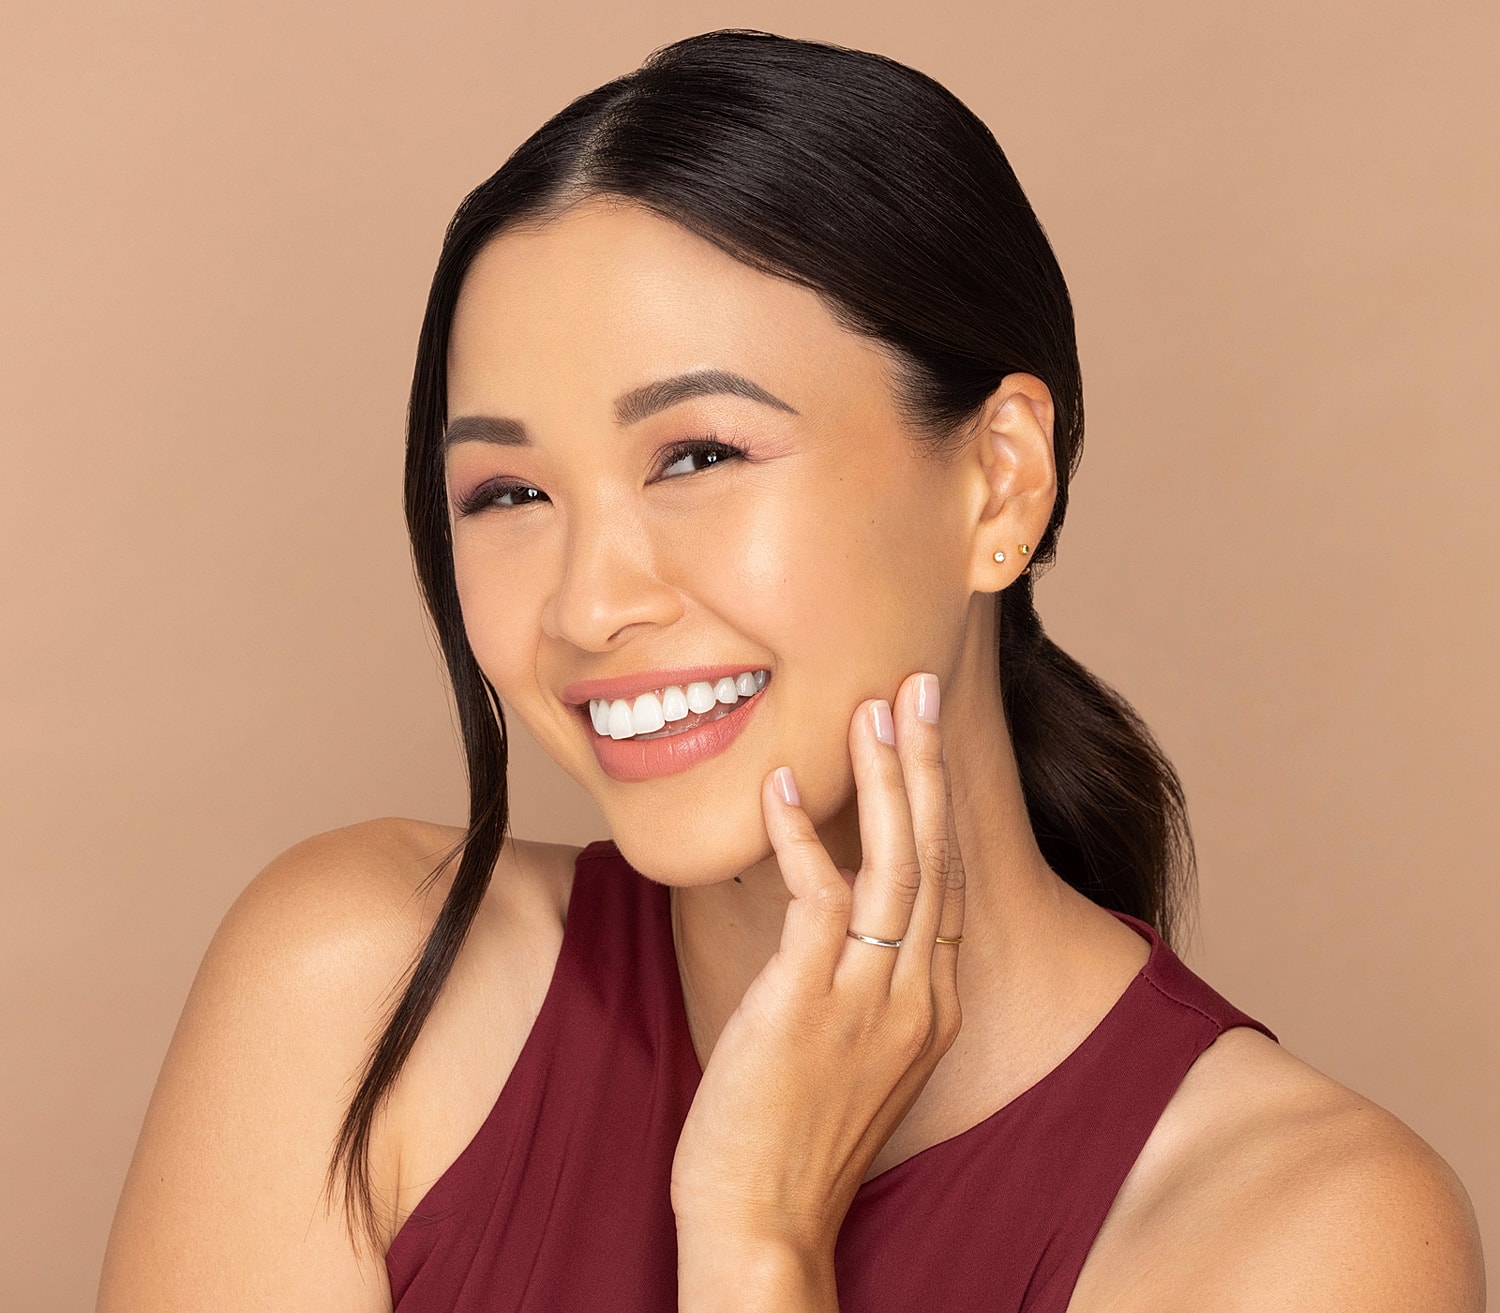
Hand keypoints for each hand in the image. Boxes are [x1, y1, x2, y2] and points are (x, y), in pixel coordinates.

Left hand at [672, 671, 965, 1303]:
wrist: (765, 1224)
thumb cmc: (791, 1140)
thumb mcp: (847, 1056)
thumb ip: (859, 988)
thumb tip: (839, 925)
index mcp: (931, 1006)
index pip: (945, 882)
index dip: (937, 805)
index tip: (925, 741)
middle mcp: (917, 996)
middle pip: (933, 855)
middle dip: (927, 765)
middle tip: (919, 688)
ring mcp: (870, 999)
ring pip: (895, 864)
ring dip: (885, 778)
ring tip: (875, 706)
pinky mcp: (812, 1002)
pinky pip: (819, 896)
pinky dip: (803, 833)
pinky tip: (784, 782)